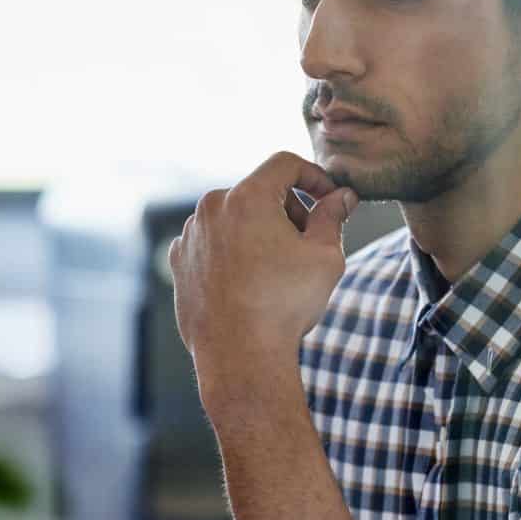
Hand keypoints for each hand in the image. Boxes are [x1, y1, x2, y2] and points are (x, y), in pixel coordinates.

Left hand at [168, 152, 355, 388]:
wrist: (240, 355)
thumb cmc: (284, 306)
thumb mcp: (324, 256)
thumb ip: (332, 217)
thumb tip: (341, 198)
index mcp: (247, 197)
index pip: (285, 164)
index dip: (314, 176)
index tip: (329, 199)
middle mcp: (211, 208)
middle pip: (258, 192)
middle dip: (288, 210)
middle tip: (307, 244)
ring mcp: (190, 235)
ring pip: (233, 218)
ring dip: (258, 232)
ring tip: (277, 270)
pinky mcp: (179, 261)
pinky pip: (212, 243)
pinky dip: (232, 252)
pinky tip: (249, 283)